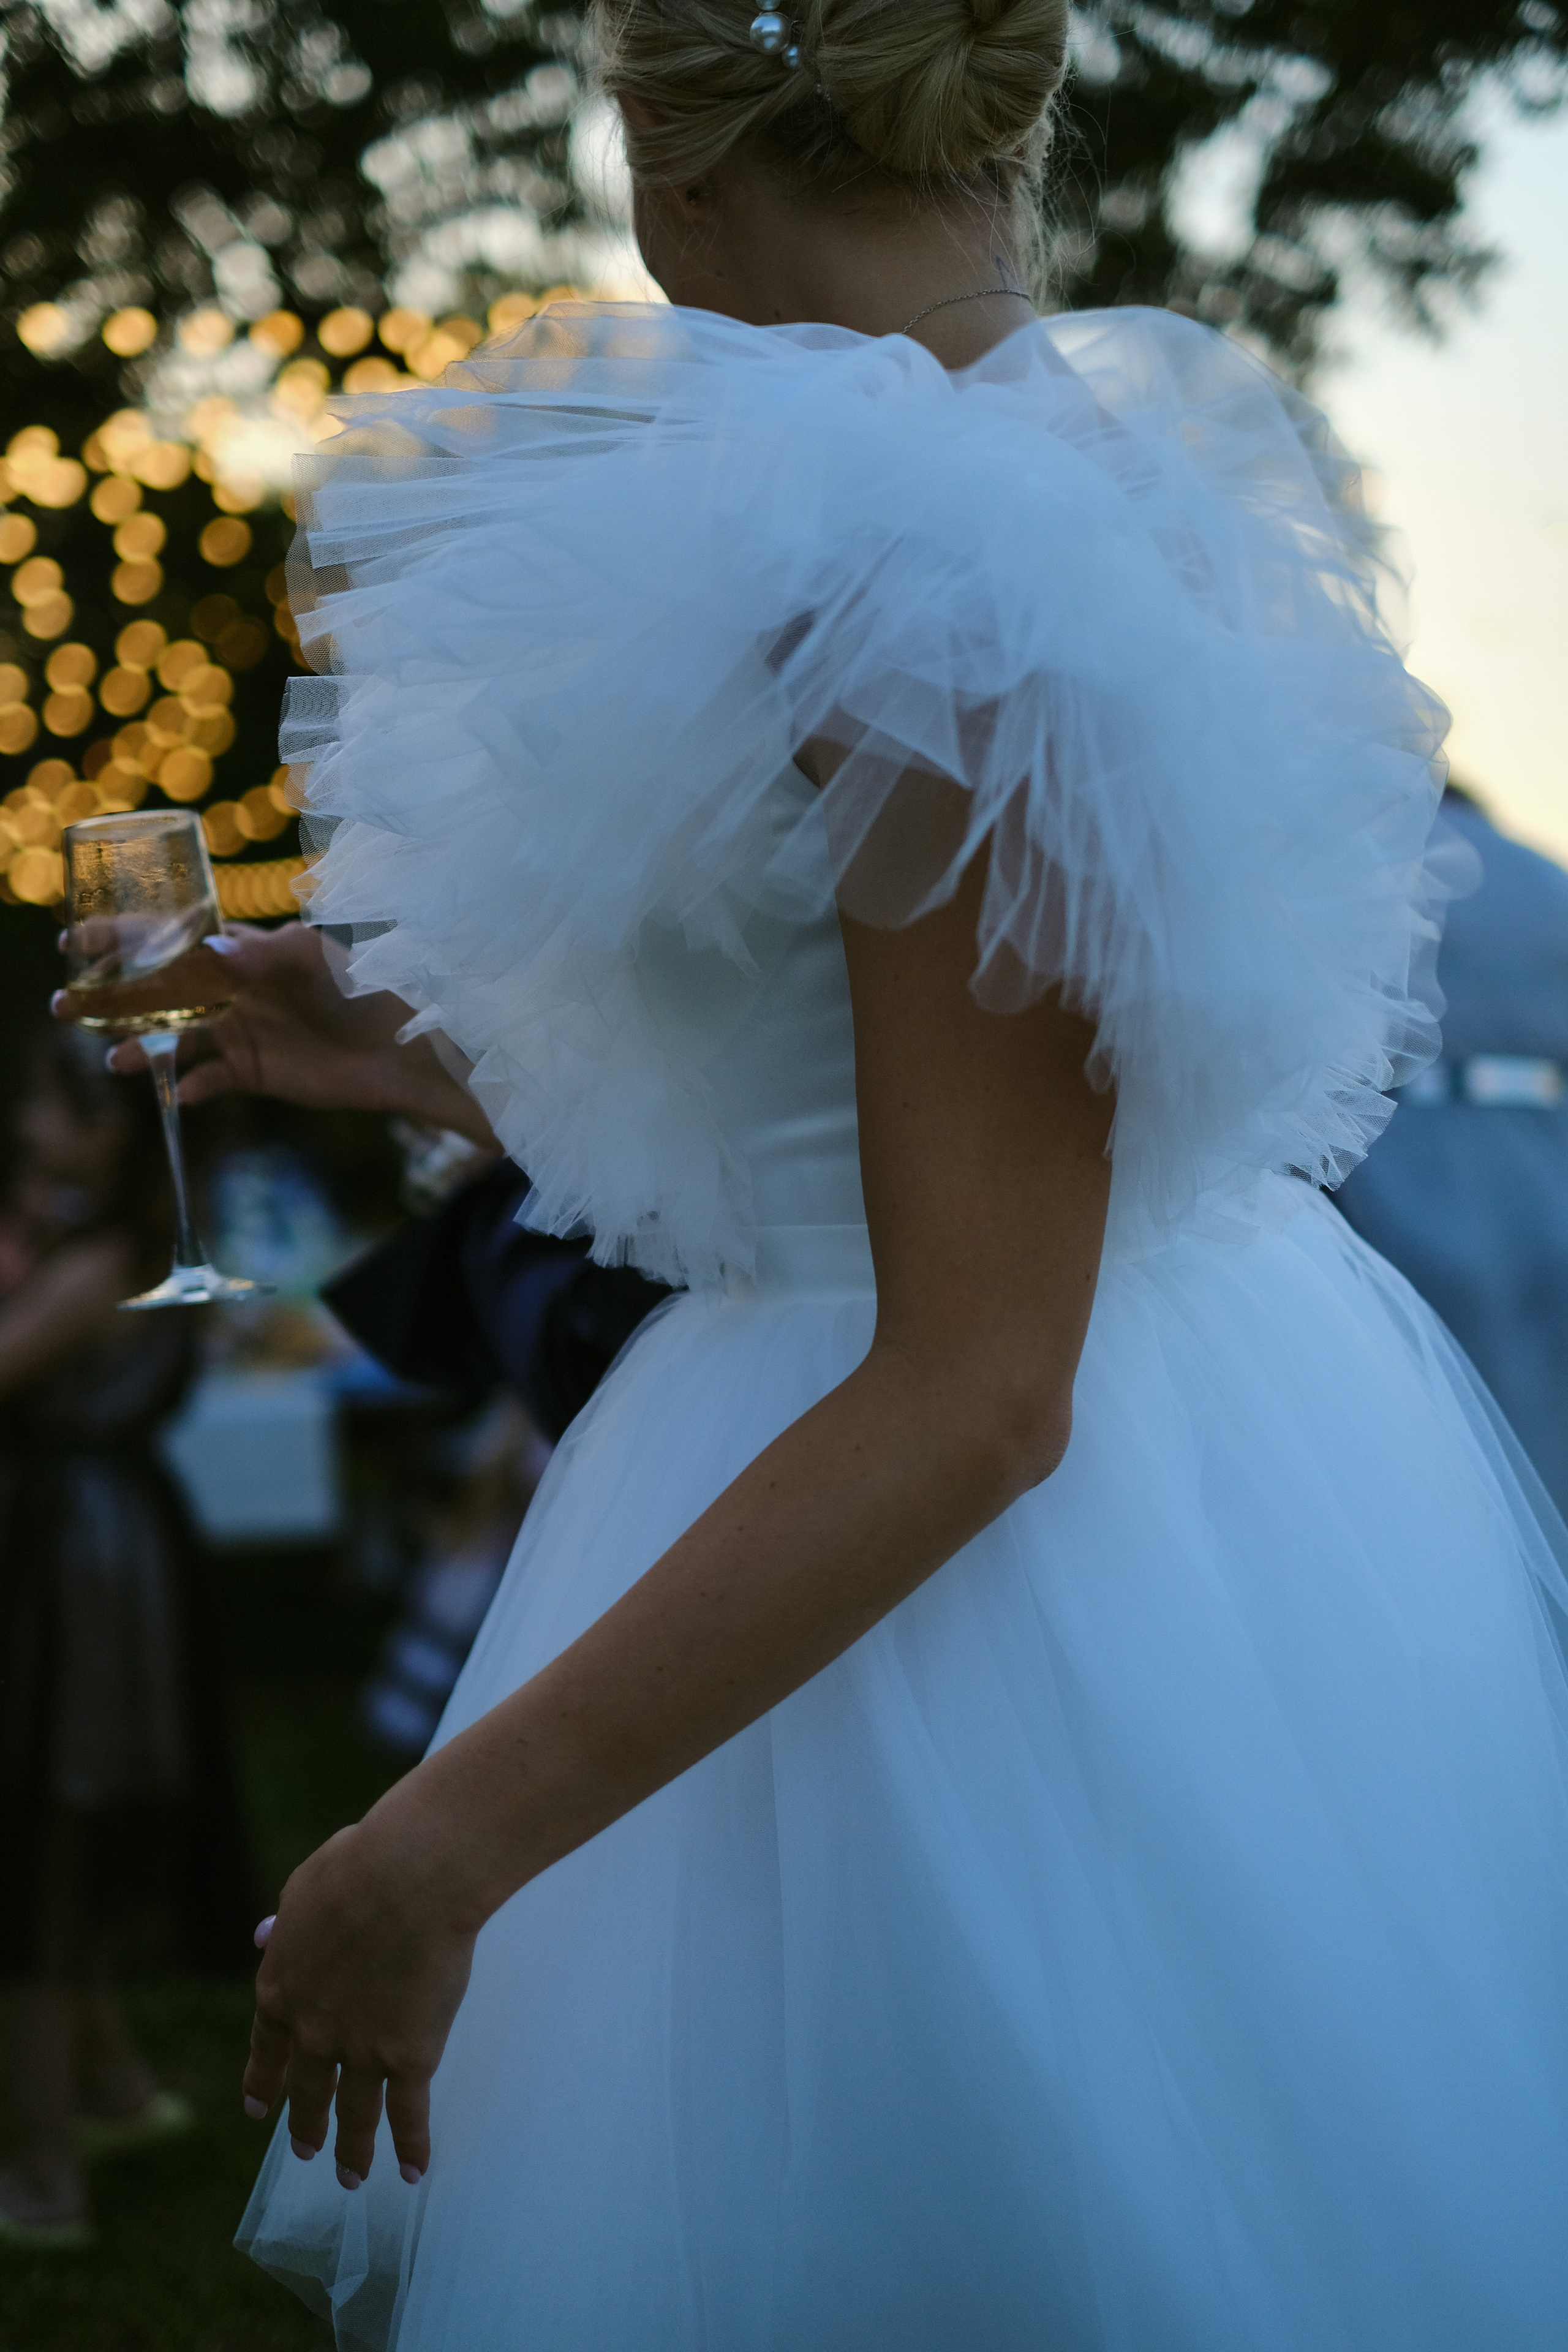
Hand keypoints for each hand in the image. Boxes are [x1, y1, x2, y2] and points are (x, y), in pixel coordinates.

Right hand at [54, 921, 497, 1146]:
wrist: (402, 1045)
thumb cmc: (363, 984)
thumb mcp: (314, 957)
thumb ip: (263, 954)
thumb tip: (215, 948)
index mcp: (239, 952)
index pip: (170, 939)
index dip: (123, 938)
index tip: (77, 938)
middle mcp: (230, 990)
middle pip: (158, 992)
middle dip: (112, 997)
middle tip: (66, 1005)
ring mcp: (239, 1032)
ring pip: (175, 1039)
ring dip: (142, 1047)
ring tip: (115, 1058)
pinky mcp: (253, 1073)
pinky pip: (210, 1080)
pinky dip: (191, 1086)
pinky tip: (179, 1091)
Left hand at [243, 1783, 483, 2187]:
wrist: (408, 1876)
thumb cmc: (358, 1865)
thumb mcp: (302, 1890)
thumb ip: (286, 1923)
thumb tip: (266, 1936)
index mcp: (280, 1988)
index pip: (266, 2048)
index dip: (264, 2080)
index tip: (259, 2109)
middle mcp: (313, 2032)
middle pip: (308, 2089)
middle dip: (306, 2123)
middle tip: (306, 2149)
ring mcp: (361, 2050)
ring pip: (354, 2114)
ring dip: (350, 2150)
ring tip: (349, 2178)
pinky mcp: (410, 2057)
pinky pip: (409, 2114)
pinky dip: (410, 2147)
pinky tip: (412, 2173)